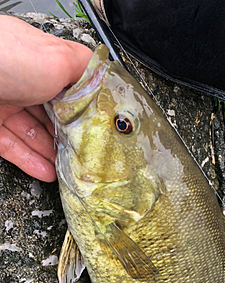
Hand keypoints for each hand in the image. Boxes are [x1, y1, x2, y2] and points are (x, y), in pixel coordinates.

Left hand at [0, 16, 92, 181]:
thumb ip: (85, 70)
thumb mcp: (59, 59)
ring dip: (53, 153)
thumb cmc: (4, 59)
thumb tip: (104, 79)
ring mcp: (5, 103)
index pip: (70, 88)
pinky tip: (46, 171)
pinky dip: (31, 160)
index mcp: (41, 61)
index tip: (99, 130)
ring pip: (34, 133)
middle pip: (53, 113)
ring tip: (70, 168)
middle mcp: (23, 80)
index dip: (86, 109)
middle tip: (87, 153)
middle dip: (71, 135)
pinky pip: (14, 146)